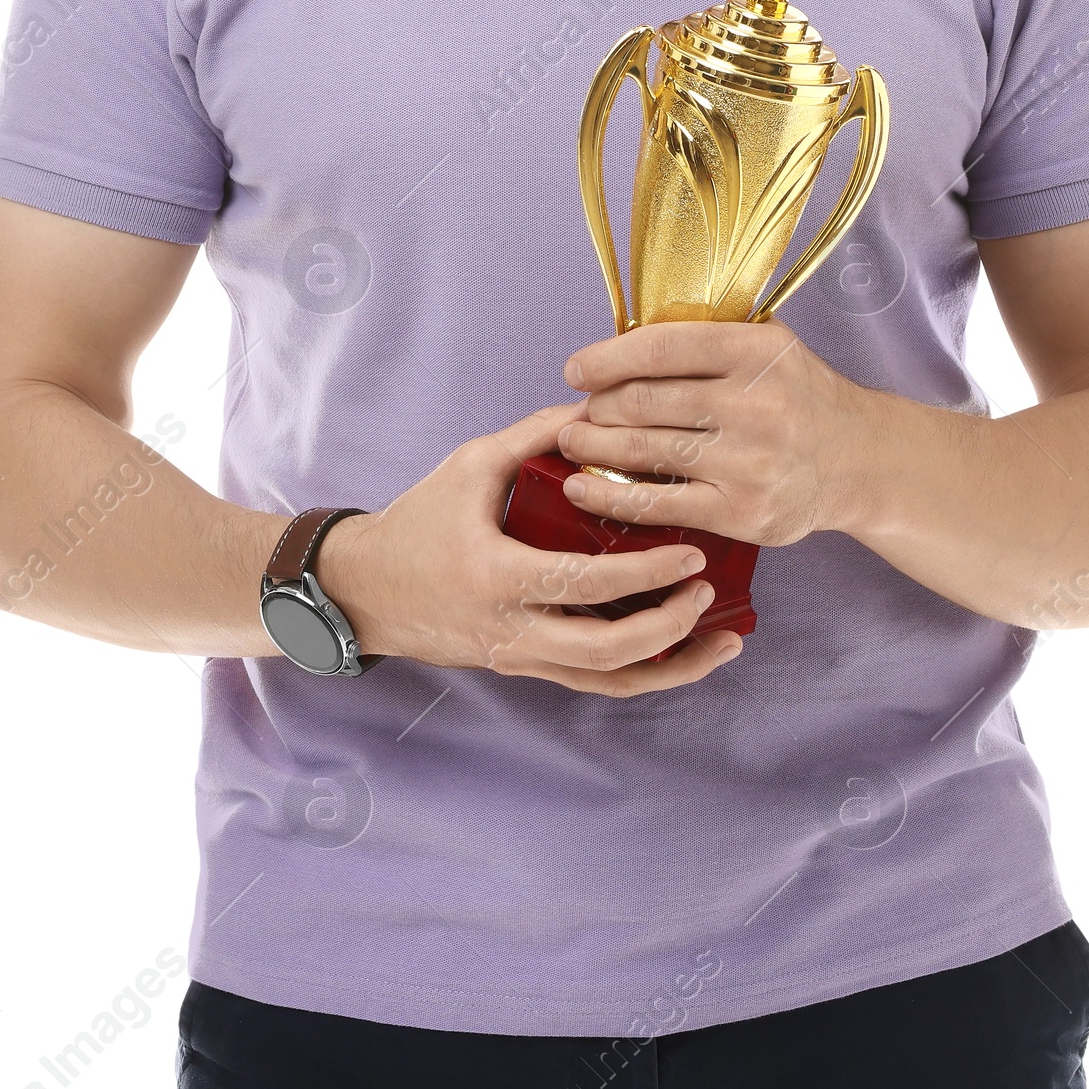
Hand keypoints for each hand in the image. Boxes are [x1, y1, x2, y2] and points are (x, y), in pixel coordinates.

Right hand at [312, 405, 742, 696]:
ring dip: (670, 669)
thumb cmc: (419, 520)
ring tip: (722, 646)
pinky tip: (682, 654)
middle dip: (669, 629)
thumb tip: (596, 405)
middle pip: (606, 653)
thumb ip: (534, 435)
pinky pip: (593, 682)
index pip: (584, 586)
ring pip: (607, 682)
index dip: (645, 574)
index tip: (691, 552)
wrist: (367, 590)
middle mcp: (512, 631)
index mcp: (497, 577)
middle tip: (708, 593)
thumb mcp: (470, 464)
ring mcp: (521, 659)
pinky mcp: (527, 668)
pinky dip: (643, 673)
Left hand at [555, 320, 864, 547]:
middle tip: (578, 411)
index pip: (663, 347)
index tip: (575, 370)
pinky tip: (582, 487)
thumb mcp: (766, 345)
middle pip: (646, 401)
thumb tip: (617, 345)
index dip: (607, 358)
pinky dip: (612, 496)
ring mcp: (749, 463)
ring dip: (595, 446)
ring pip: (646, 451)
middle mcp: (755, 405)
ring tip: (571, 441)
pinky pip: (659, 504)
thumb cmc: (796, 396)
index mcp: (757, 350)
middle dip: (599, 407)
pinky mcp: (741, 512)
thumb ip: (704, 341)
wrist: (858, 460)